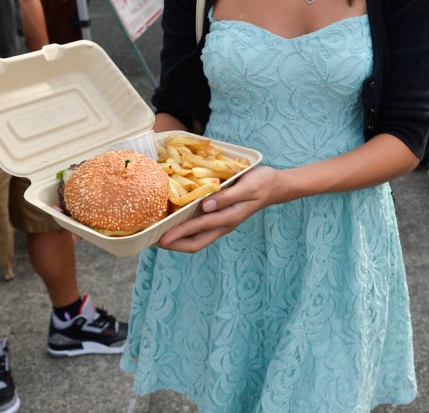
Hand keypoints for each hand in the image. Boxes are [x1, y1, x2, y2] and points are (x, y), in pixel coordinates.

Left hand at [156, 165, 277, 252]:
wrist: (275, 186)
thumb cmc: (262, 183)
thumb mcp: (247, 186)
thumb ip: (227, 197)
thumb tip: (206, 206)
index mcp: (229, 217)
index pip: (199, 229)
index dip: (179, 234)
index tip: (161, 238)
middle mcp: (223, 224)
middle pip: (196, 243)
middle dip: (174, 245)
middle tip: (152, 241)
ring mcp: (222, 223)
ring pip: (197, 239)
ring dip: (178, 240)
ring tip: (158, 235)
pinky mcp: (221, 217)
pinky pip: (201, 230)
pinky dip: (186, 230)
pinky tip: (175, 222)